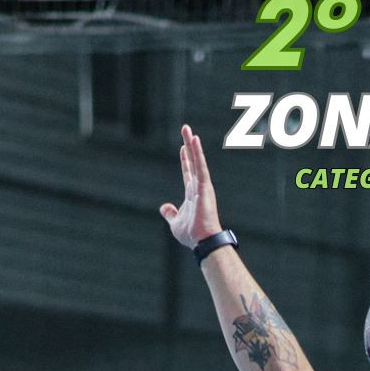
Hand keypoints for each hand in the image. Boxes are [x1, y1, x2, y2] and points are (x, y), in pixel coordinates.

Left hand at [159, 124, 223, 248]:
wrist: (202, 241)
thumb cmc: (191, 234)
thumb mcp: (175, 222)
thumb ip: (170, 213)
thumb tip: (164, 207)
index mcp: (192, 194)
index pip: (188, 172)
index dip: (185, 159)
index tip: (183, 147)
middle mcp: (198, 187)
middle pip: (192, 161)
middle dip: (188, 145)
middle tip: (185, 129)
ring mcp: (202, 186)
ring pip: (196, 160)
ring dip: (192, 144)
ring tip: (187, 129)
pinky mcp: (205, 186)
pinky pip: (200, 166)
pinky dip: (197, 153)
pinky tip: (194, 140)